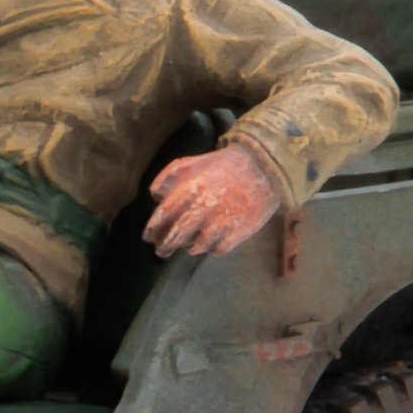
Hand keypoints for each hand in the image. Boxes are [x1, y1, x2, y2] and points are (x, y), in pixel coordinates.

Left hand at [144, 144, 281, 257]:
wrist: (264, 168)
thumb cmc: (224, 165)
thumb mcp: (191, 162)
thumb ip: (168, 176)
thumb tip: (155, 197)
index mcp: (189, 190)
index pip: (163, 216)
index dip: (152, 229)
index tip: (148, 236)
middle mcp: (202, 210)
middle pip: (176, 236)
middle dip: (165, 246)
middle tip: (161, 251)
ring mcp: (221, 224)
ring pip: (195, 247)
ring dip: (189, 247)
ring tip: (187, 245)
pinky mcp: (237, 234)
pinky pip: (217, 250)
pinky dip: (211, 248)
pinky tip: (210, 242)